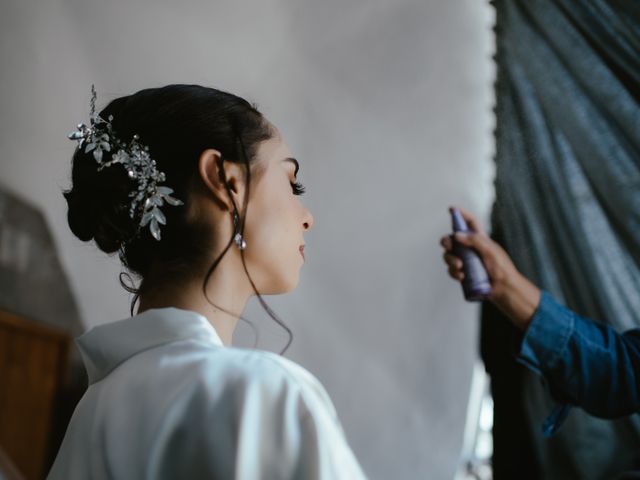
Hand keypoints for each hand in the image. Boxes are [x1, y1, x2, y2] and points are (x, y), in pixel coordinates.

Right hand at [439, 206, 541, 329]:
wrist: (504, 289)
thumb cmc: (502, 268)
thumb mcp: (490, 250)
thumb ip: (474, 240)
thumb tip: (456, 235)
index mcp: (480, 239)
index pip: (470, 223)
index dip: (461, 214)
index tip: (452, 209)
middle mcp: (471, 249)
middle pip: (452, 240)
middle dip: (447, 242)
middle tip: (448, 246)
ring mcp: (466, 261)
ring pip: (449, 256)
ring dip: (451, 260)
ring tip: (460, 267)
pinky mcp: (463, 273)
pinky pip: (451, 270)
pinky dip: (454, 272)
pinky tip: (461, 276)